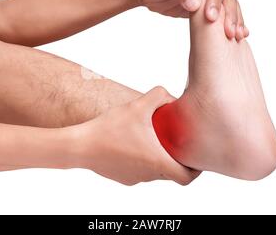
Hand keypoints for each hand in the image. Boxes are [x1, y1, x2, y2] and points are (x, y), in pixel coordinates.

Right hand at [79, 86, 200, 185]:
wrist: (80, 146)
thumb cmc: (110, 128)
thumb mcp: (137, 106)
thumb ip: (159, 95)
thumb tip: (171, 96)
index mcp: (157, 162)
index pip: (187, 178)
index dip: (195, 169)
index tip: (194, 157)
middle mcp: (148, 175)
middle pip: (171, 173)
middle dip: (175, 158)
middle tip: (174, 140)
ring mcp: (134, 179)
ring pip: (154, 171)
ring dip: (157, 158)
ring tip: (152, 138)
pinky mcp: (122, 178)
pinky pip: (138, 170)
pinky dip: (141, 160)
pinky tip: (132, 142)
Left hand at [137, 0, 247, 39]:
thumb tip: (196, 4)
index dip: (215, 1)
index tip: (211, 17)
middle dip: (229, 14)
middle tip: (229, 32)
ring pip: (227, 7)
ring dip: (234, 21)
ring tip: (237, 36)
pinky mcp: (206, 9)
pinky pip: (222, 16)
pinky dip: (229, 25)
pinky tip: (238, 37)